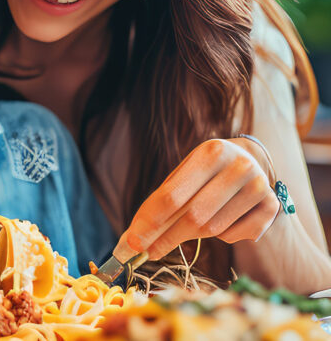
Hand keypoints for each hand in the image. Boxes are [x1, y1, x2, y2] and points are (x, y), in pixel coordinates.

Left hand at [117, 138, 279, 259]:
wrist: (249, 161)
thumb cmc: (205, 172)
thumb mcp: (183, 175)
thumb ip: (160, 203)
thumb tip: (132, 239)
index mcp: (210, 153)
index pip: (172, 196)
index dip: (149, 223)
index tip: (132, 243)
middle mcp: (239, 167)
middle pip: (193, 216)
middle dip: (165, 238)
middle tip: (146, 252)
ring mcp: (259, 187)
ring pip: (214, 229)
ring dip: (193, 234)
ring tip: (188, 225)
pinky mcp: (272, 207)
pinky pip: (234, 236)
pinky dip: (220, 235)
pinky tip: (222, 218)